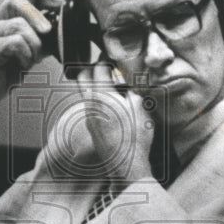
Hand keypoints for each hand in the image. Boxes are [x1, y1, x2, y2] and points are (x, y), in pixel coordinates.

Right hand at [0, 0, 50, 135]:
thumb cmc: (0, 77)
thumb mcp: (23, 56)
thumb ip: (36, 43)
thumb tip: (57, 35)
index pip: (16, 0)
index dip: (35, 6)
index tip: (49, 18)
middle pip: (21, 11)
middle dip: (39, 27)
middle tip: (44, 44)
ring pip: (20, 27)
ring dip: (33, 46)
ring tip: (29, 62)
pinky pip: (16, 43)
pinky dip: (25, 56)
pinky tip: (21, 67)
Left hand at [75, 62, 153, 182]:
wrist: (127, 166)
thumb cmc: (136, 137)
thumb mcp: (141, 106)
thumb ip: (133, 87)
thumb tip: (129, 78)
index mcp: (101, 95)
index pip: (99, 67)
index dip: (107, 59)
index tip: (114, 58)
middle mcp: (90, 104)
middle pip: (82, 76)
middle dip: (93, 67)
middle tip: (108, 68)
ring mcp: (87, 116)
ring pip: (85, 92)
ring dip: (96, 85)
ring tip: (114, 87)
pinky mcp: (90, 127)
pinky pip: (90, 106)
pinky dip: (99, 100)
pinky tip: (114, 106)